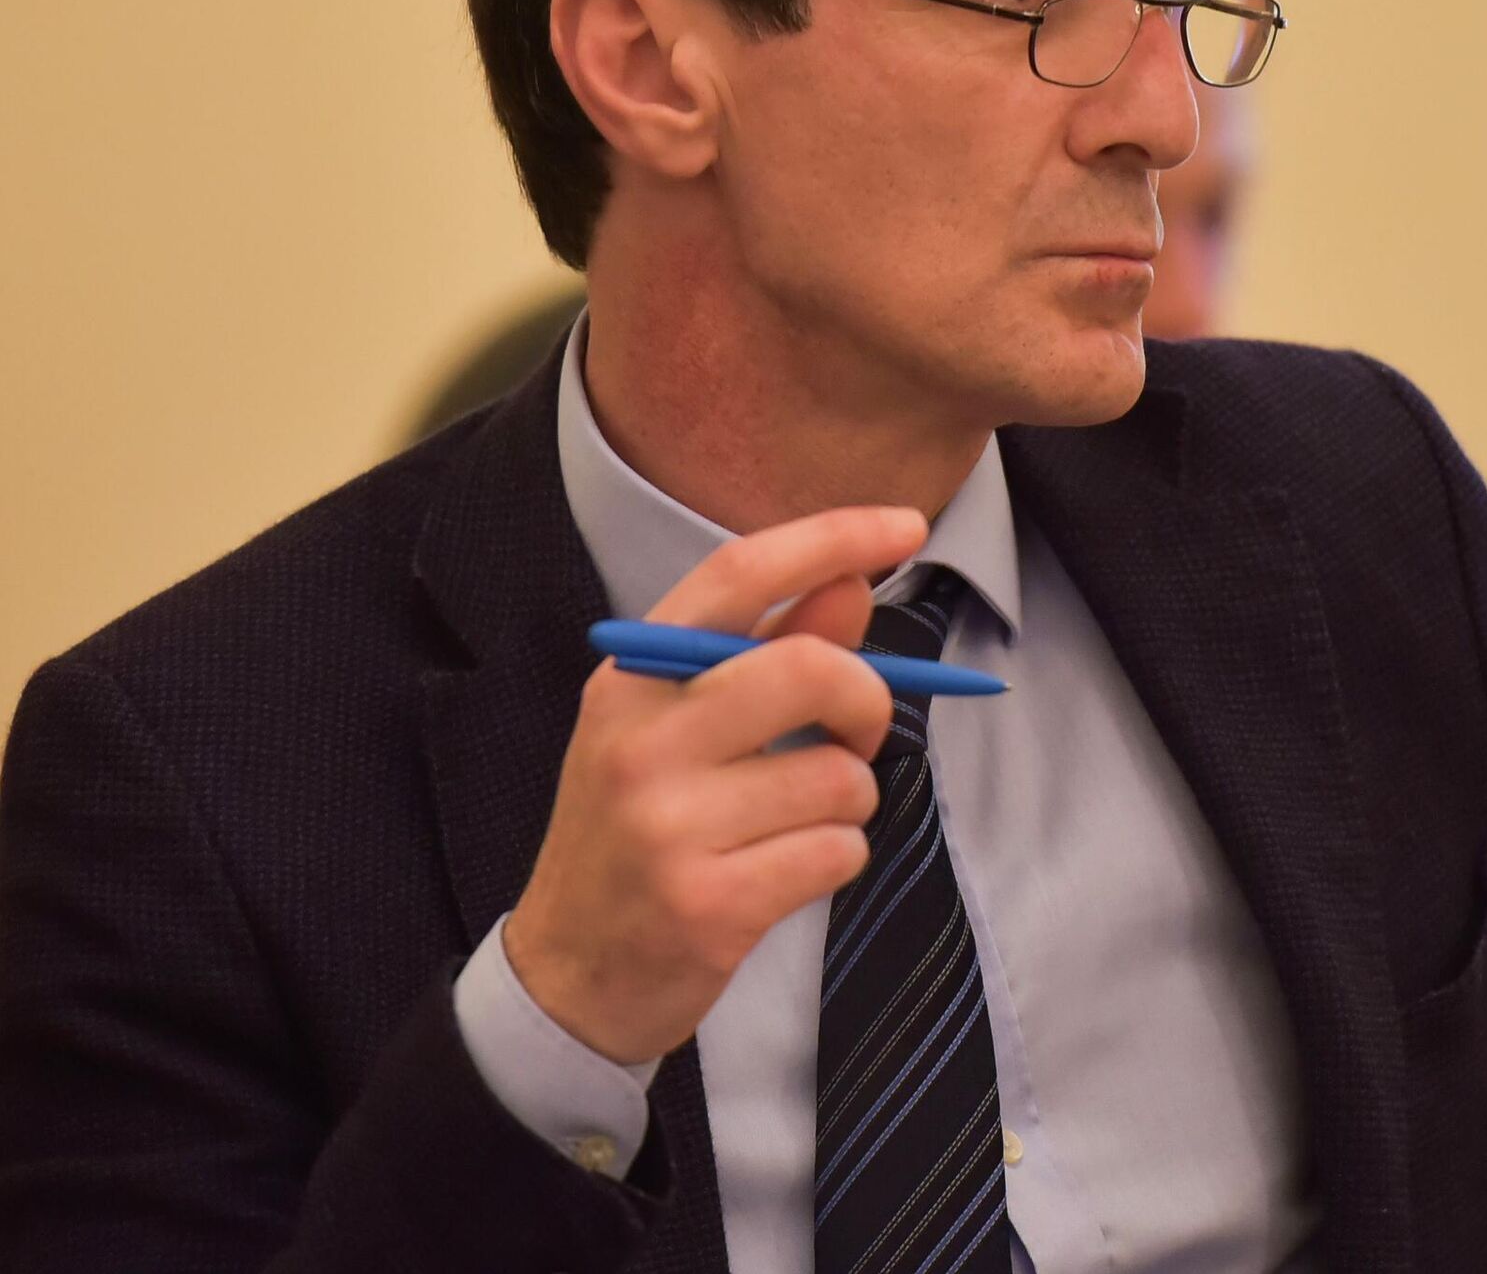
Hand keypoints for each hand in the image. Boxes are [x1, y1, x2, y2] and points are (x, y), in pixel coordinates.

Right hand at [502, 505, 925, 1063]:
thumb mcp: (679, 726)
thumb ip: (768, 648)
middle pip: (810, 668)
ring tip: (793, 822)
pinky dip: (837, 858)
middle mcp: (640, 737)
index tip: (906, 525)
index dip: (831, 537)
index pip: (739, 572)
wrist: (568, 974)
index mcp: (631, 675)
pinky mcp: (707, 903)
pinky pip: (838, 850)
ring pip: (840, 775)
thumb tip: (851, 584)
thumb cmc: (639, 827)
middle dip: (867, 700)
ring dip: (849, 800)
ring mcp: (668, 823)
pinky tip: (782, 874)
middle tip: (859, 731)